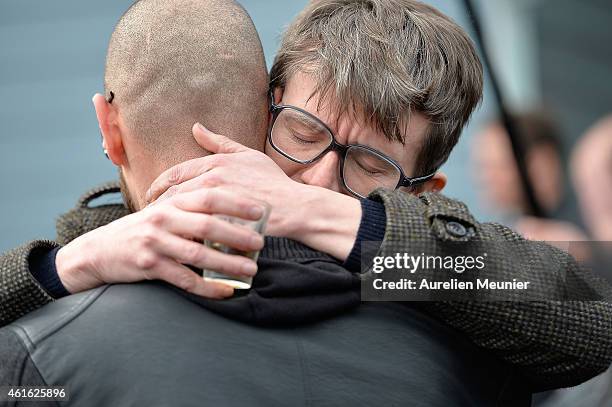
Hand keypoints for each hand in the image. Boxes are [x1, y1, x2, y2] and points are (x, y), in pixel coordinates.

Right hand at [55, 188, 265, 298]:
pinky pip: (184, 278)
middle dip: (237, 234)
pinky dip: (207, 287)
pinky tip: (225, 291)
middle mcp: (163, 219)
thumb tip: (231, 214)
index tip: (260, 210)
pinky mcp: (149, 266)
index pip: (208, 197)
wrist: (99, 252)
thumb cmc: (141, 231)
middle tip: (260, 243)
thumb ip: (190, 211)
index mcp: (171, 203)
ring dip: (228, 263)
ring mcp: (155, 242)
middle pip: (207, 224)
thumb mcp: (163, 214)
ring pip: (198, 253)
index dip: (236, 202)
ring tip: (250, 269)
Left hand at [145, 123, 311, 238]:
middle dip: (157, 203)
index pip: (175, 174)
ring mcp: (218, 201)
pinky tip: (177, 239)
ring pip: (181, 211)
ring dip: (167, 218)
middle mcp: (213, 179)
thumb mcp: (248, 155)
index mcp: (216, 162)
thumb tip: (196, 128)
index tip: (152, 194)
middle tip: (151, 213)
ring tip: (161, 226)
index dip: (159, 185)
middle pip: (173, 193)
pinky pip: (195, 229)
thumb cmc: (273, 182)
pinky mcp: (223, 221)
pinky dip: (183, 233)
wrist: (295, 207)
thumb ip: (220, 143)